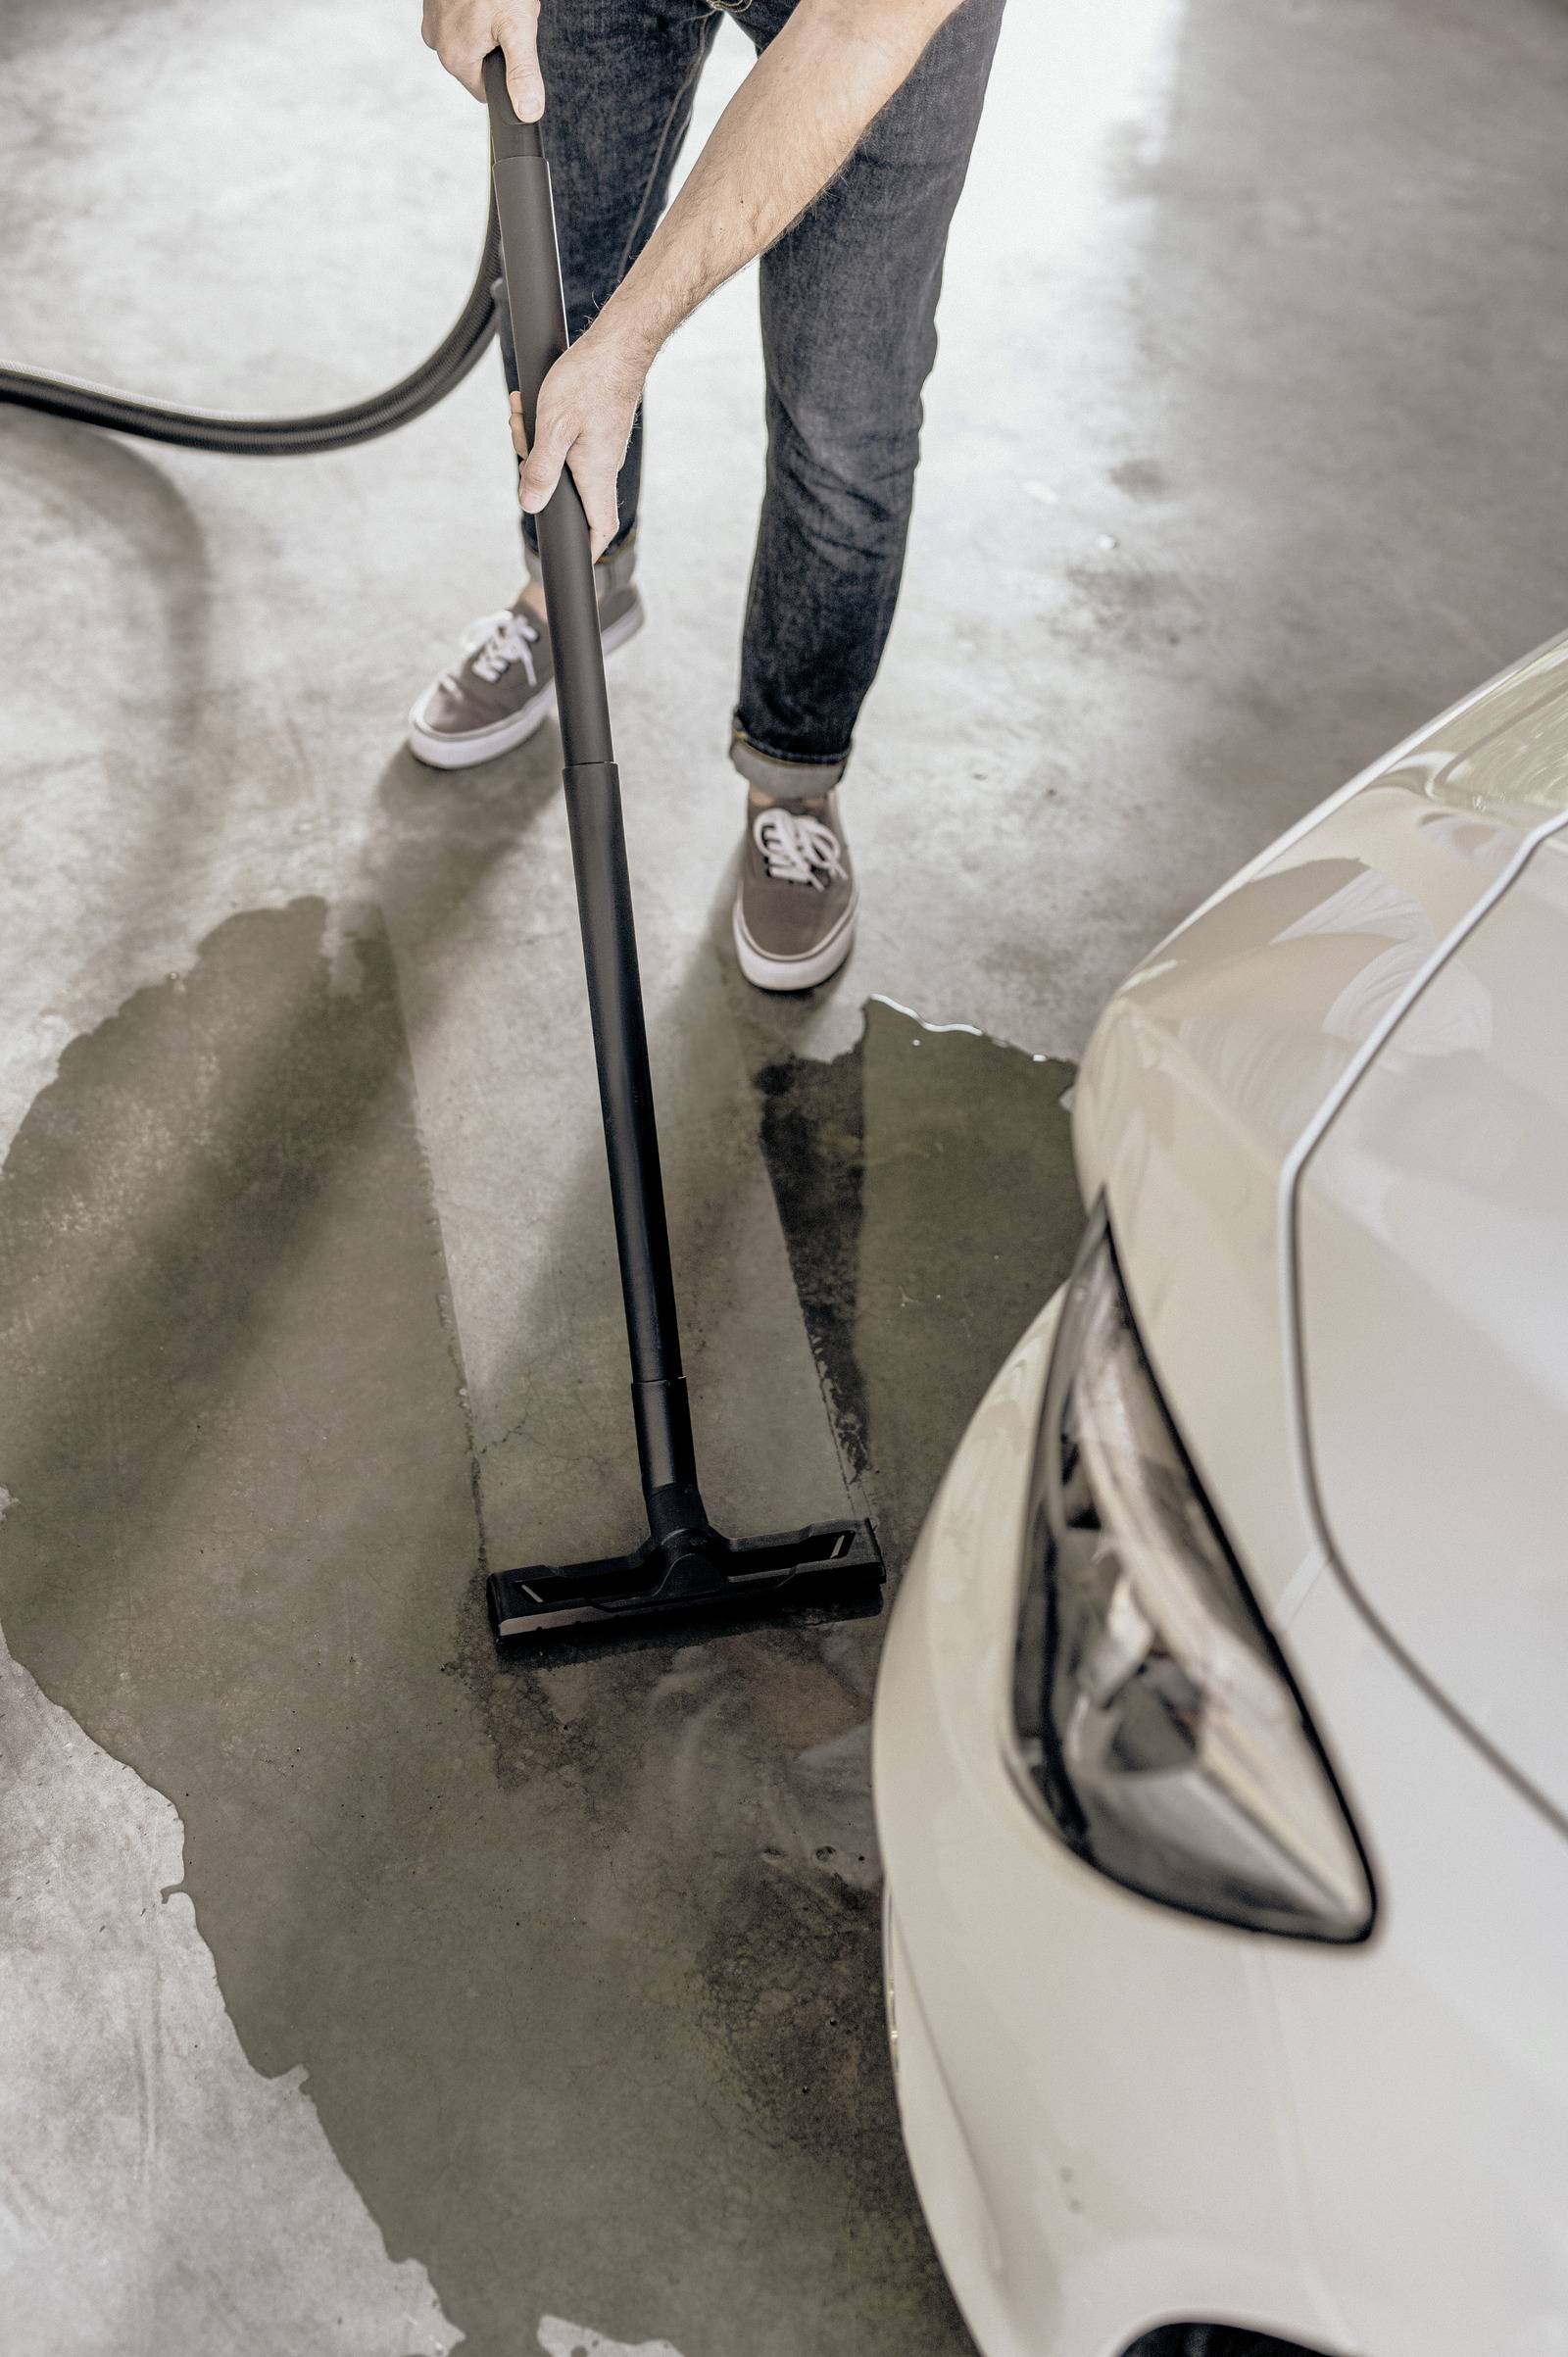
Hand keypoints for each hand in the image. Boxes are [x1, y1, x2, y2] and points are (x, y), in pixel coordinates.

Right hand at [421, 0, 542, 120]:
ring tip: (495, 5)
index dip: (504, 72)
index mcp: (456, 60)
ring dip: (486, 26)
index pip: (485, 90)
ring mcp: (432, 22)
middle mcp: (438, 44)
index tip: (510, 44)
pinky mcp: (433, 5)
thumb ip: (522, 74)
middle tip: (505, 19)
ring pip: (469, 39)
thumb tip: (527, 112)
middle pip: (476, 63)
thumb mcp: (518, 29)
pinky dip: (474, 10)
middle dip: (496, 46)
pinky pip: (459, 18)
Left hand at [509, 316, 650, 558]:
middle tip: (519, 437)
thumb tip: (530, 504)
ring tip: (521, 412)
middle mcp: (603, 466)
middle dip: (535, 474)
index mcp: (596, 475)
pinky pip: (566, 441)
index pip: (598, 529)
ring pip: (562, 462)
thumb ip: (541, 470)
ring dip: (535, 443)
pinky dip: (546, 428)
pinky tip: (531, 405)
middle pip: (568, 493)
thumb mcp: (553, 427)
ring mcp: (601, 447)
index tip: (570, 558)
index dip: (585, 548)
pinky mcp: (597, 429)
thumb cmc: (587, 380)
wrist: (618, 343)